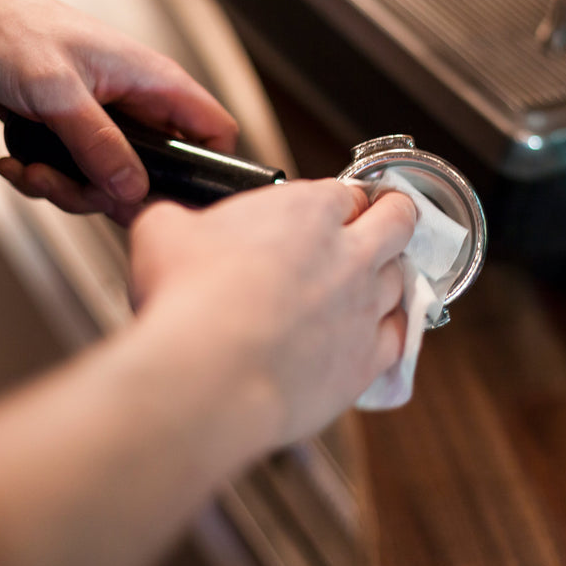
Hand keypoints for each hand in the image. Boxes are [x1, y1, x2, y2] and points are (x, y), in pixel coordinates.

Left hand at [0, 0, 237, 223]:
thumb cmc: (16, 31)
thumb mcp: (57, 92)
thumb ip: (98, 143)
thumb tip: (131, 189)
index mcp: (155, 83)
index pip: (215, 130)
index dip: (206, 167)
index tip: (172, 196)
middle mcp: (140, 105)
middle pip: (157, 173)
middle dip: (112, 192)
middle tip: (75, 189)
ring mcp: (110, 122)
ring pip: (113, 181)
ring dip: (69, 189)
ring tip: (32, 171)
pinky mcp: (79, 134)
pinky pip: (79, 175)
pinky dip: (46, 179)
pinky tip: (18, 163)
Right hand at [128, 179, 417, 444]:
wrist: (212, 373)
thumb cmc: (189, 300)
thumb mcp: (163, 234)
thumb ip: (176, 220)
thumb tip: (167, 221)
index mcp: (305, 211)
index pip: (346, 192)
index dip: (342, 200)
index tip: (335, 208)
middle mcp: (347, 253)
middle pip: (398, 221)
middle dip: (395, 217)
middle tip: (387, 222)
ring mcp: (364, 307)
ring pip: (402, 280)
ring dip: (391, 278)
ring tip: (374, 285)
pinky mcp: (366, 360)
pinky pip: (400, 339)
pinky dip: (392, 333)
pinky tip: (378, 336)